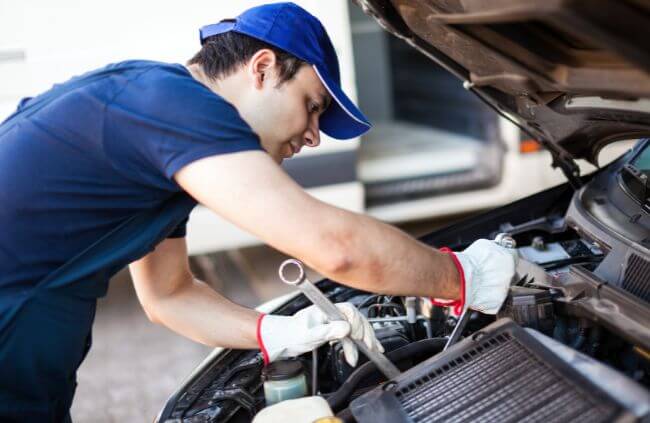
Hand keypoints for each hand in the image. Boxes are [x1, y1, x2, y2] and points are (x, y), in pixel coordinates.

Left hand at [257, 302, 382, 365]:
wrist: (281, 339)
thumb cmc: (290, 333)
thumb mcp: (310, 334)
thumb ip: (328, 331)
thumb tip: (346, 328)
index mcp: (327, 308)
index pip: (350, 312)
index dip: (357, 325)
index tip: (358, 338)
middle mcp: (332, 312)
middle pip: (356, 319)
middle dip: (365, 333)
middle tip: (370, 346)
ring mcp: (333, 321)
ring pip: (355, 328)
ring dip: (363, 340)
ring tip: (370, 352)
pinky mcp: (332, 330)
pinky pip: (348, 336)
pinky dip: (355, 345)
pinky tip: (358, 353)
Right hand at [452, 239, 517, 313]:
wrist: (460, 278)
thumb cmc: (469, 262)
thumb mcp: (485, 244)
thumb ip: (496, 248)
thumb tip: (497, 248)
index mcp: (509, 258)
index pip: (513, 256)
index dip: (504, 256)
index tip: (498, 258)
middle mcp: (510, 275)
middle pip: (507, 273)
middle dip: (498, 271)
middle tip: (485, 270)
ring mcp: (504, 290)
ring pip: (500, 287)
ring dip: (493, 284)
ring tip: (479, 280)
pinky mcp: (496, 303)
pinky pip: (493, 298)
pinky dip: (487, 296)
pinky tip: (478, 290)